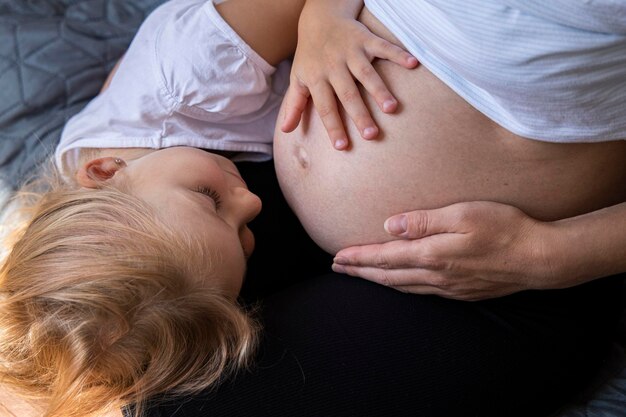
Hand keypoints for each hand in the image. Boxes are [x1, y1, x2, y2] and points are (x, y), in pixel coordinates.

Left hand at [280, 3, 417, 149]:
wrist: (319, 17)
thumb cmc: (310, 56)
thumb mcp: (298, 79)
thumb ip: (294, 105)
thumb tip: (285, 131)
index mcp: (316, 78)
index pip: (325, 107)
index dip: (333, 127)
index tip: (343, 146)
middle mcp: (333, 66)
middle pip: (348, 94)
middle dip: (359, 114)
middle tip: (371, 135)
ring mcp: (350, 52)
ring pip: (366, 73)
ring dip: (380, 90)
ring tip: (391, 109)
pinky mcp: (365, 38)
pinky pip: (383, 46)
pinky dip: (398, 54)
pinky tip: (413, 64)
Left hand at [332, 201, 560, 300]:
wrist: (540, 259)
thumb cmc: (504, 229)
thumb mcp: (463, 214)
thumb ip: (424, 221)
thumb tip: (390, 226)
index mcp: (432, 254)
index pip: (385, 257)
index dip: (359, 258)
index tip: (337, 257)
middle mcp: (436, 276)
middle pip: (388, 276)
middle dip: (361, 271)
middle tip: (339, 268)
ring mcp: (449, 288)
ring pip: (403, 286)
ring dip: (378, 280)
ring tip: (362, 275)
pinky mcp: (462, 293)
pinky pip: (422, 292)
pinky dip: (402, 287)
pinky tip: (400, 284)